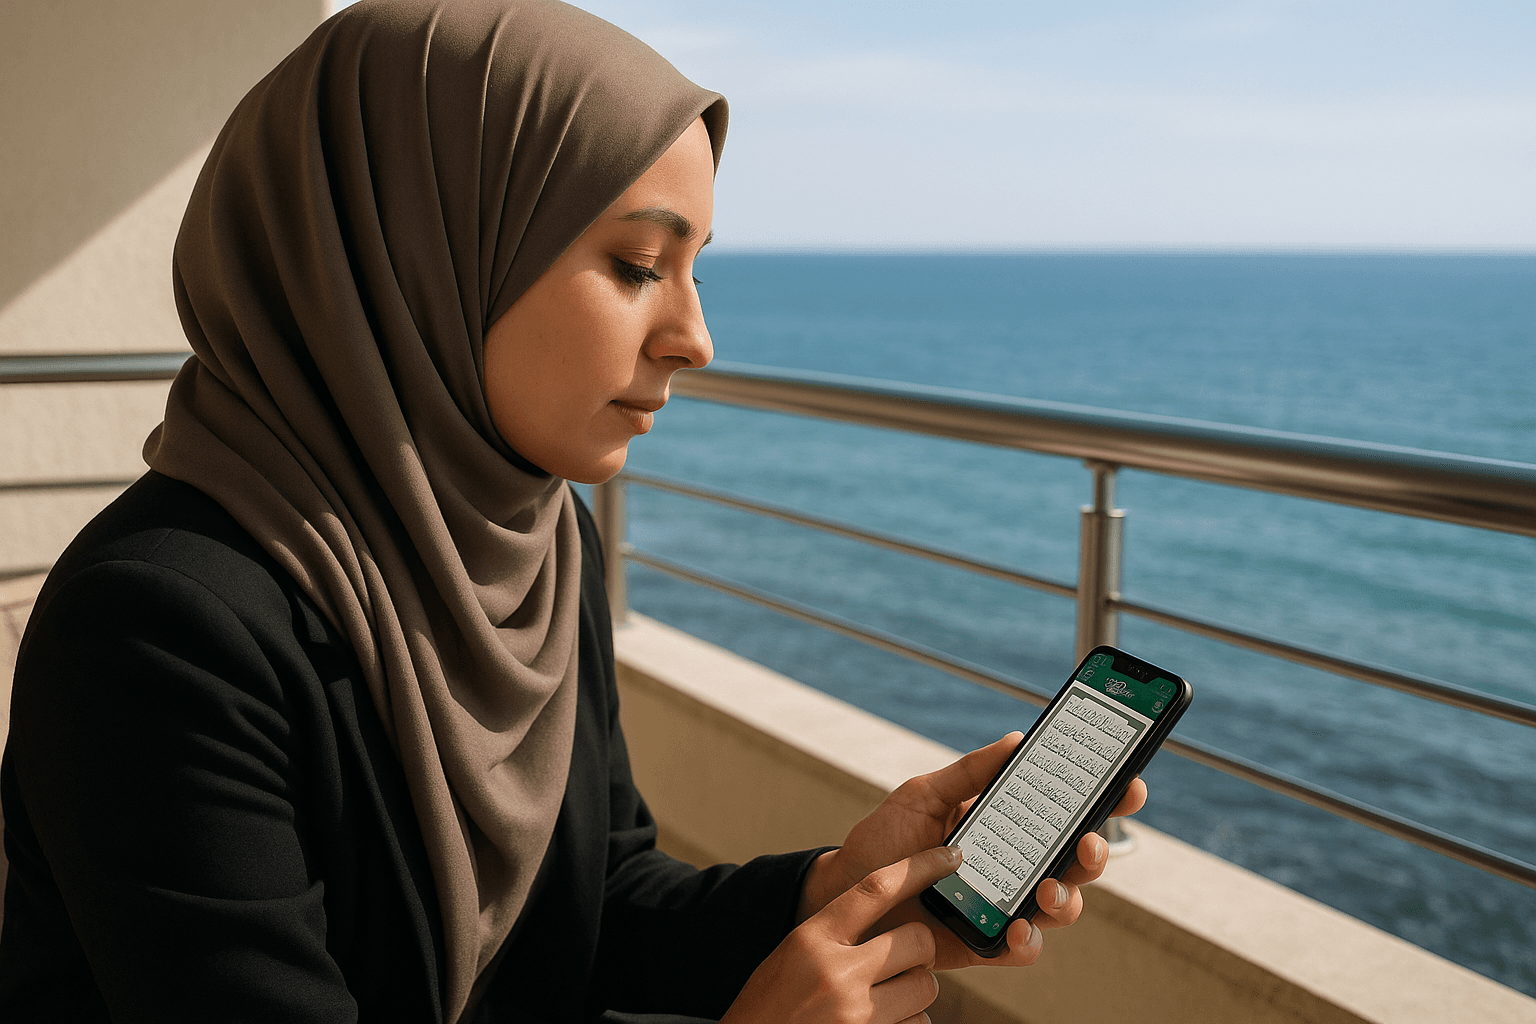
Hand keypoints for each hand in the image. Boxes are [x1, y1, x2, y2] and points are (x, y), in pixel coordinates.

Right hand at [722, 846, 958, 1023]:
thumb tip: (890, 911)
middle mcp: (837, 974)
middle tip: (901, 958)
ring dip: (914, 990)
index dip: (920, 867)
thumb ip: (836, 933)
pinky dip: (907, 1022)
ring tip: (883, 997)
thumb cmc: (771, 1004)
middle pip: (918, 941)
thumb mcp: (793, 955)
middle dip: (919, 950)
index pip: (877, 889)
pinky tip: (878, 1022)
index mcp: (813, 938)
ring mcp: (857, 1015)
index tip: (948, 857)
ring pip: (926, 987)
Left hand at [797, 732, 1147, 969]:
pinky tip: (1015, 931)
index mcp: (1007, 823)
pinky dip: (1027, 943)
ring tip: (1047, 890)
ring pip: (1062, 905)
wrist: (843, 895)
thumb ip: (970, 773)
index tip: (1127, 784)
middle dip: (1096, 851)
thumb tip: (1017, 740)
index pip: (1065, 810)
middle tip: (1087, 842)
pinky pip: (1023, 949)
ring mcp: (1004, 904)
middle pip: (1077, 860)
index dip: (1105, 798)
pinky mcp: (986, 943)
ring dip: (1067, 899)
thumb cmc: (883, 842)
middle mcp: (1015, 864)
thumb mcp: (923, 795)